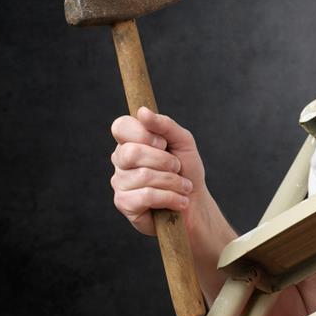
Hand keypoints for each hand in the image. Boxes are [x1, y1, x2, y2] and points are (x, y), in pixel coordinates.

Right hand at [110, 106, 207, 235]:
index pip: (121, 126)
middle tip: (177, 167)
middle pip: (131, 152)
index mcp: (131, 141)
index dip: (143, 133)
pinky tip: (179, 201)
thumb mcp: (183, 141)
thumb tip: (142, 111)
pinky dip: (170, 197)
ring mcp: (119, 182)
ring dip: (173, 182)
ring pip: (143, 176)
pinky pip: (146, 196)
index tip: (163, 143)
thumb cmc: (187, 170)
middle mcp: (120, 160)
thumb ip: (164, 125)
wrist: (196, 203)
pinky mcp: (124, 204)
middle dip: (164, 160)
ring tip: (182, 187)